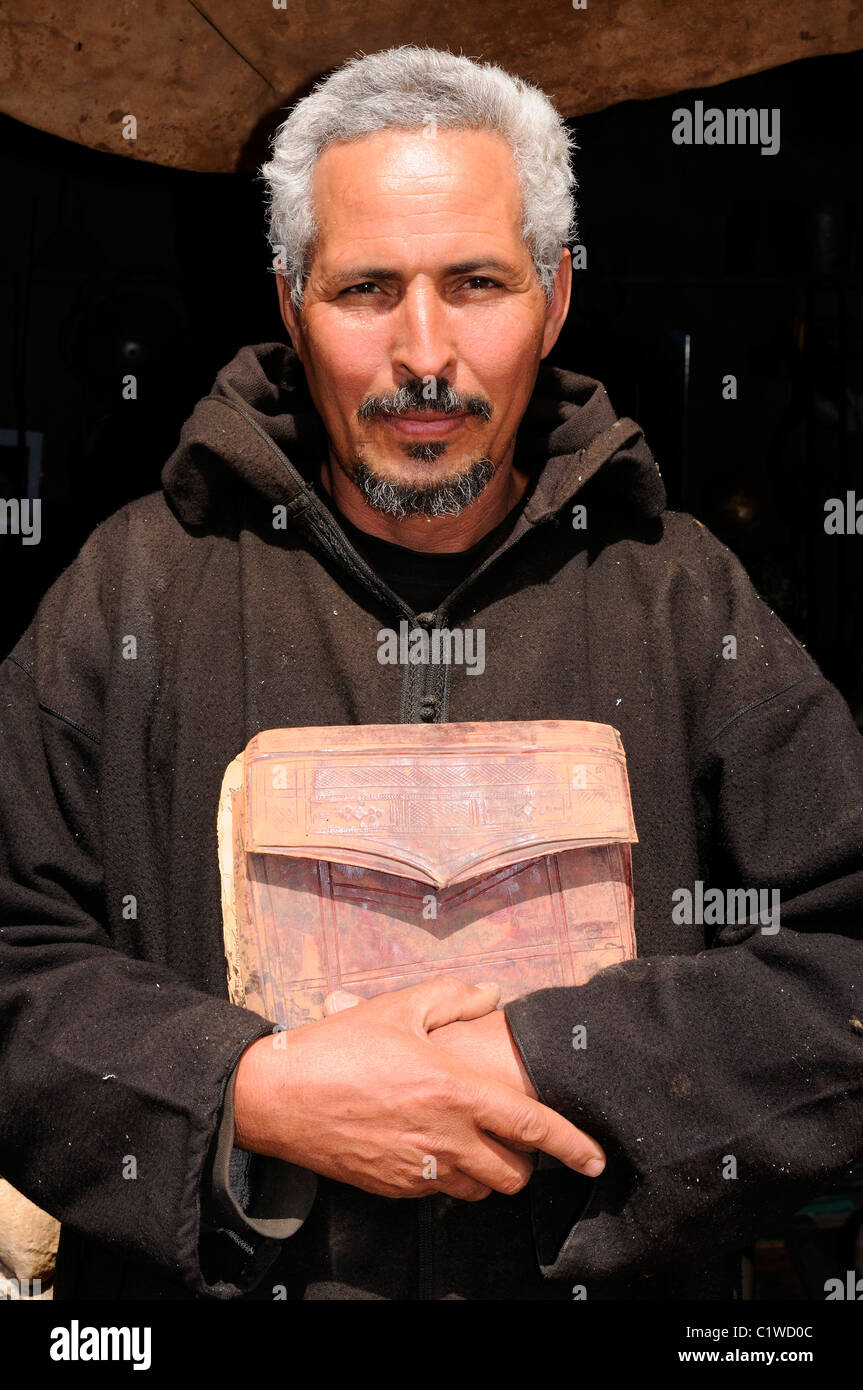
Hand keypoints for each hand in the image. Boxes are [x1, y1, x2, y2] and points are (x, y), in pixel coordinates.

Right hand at [234, 975, 605, 1201]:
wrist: (278, 1095)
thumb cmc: (340, 1046)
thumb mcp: (399, 1008)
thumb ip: (453, 997)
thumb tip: (492, 993)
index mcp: (456, 1091)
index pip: (533, 1127)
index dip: (573, 1147)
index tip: (597, 1160)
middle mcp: (445, 1138)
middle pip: (513, 1174)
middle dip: (525, 1162)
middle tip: (515, 1137)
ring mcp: (418, 1169)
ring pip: (479, 1190)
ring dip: (487, 1172)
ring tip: (474, 1142)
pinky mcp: (393, 1187)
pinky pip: (438, 1192)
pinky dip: (447, 1176)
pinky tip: (430, 1146)